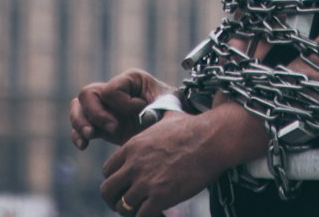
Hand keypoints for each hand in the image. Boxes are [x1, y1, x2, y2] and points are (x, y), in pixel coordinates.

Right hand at [70, 68, 169, 149]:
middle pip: (87, 93)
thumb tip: (142, 116)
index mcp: (130, 79)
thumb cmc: (171, 111)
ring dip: (80, 122)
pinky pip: (79, 126)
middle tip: (114, 128)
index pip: (112, 88)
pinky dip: (77, 135)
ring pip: (78, 107)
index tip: (141, 111)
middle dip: (96, 113)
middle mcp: (114, 91)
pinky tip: (84, 146)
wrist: (171, 129)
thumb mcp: (166, 104)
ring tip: (90, 136)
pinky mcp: (101, 126)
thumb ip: (154, 106)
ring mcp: (105, 108)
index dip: (122, 103)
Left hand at [100, 101, 268, 216]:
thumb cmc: (193, 128)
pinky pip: (140, 216)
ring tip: (143, 208)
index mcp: (132, 146)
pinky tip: (158, 212)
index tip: (126, 184)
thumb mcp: (165, 120)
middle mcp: (134, 164)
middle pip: (107, 190)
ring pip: (122, 207)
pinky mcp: (160, 197)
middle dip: (115, 199)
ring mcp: (146, 182)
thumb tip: (153, 113)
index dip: (116, 179)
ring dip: (130, 211)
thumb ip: (152, 121)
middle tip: (127, 203)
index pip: (107, 170)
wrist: (211, 139)